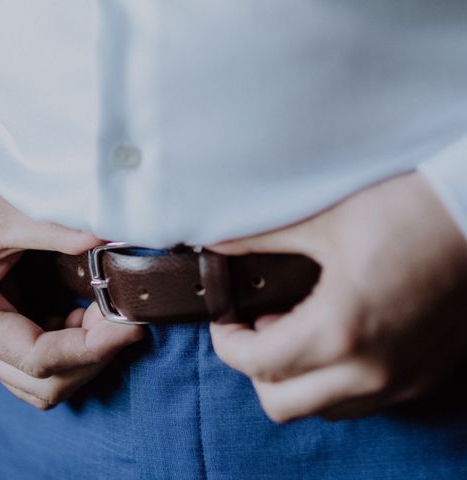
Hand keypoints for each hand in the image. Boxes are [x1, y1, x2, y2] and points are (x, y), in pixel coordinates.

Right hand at [0, 161, 143, 408]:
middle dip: (94, 356)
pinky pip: (45, 364)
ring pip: (47, 383)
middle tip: (125, 315)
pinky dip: (75, 347)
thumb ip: (55, 229)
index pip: (39, 358)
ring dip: (86, 357)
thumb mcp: (3, 211)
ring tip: (109, 314)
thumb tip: (108, 240)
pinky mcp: (3, 338)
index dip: (91, 348)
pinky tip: (91, 314)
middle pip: (46, 383)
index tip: (129, 324)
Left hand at [209, 173, 466, 421]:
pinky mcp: (423, 377)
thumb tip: (219, 246)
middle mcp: (371, 369)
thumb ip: (261, 239)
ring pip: (321, 409)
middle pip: (281, 404)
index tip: (224, 322)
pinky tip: (334, 341)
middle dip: (255, 370)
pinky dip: (332, 383)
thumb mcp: (325, 221)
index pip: (257, 363)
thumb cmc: (411, 210)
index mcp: (339, 329)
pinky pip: (360, 402)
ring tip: (295, 332)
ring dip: (294, 380)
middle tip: (256, 329)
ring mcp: (401, 380)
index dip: (228, 344)